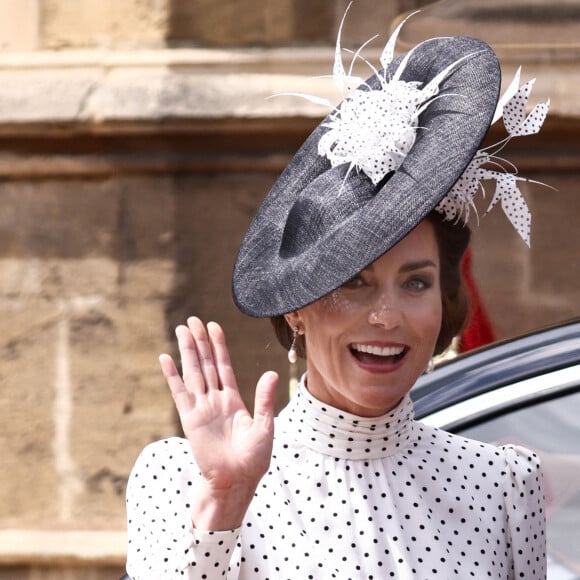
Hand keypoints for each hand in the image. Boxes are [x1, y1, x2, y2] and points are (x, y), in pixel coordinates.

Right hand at [159, 317, 277, 528]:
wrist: (236, 481)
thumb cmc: (253, 459)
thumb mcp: (264, 425)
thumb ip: (264, 399)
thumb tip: (272, 373)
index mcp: (233, 400)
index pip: (224, 366)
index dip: (219, 346)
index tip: (214, 326)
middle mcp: (215, 400)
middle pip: (206, 364)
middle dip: (200, 342)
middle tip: (193, 320)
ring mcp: (201, 408)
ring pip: (193, 372)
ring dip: (187, 351)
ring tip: (181, 330)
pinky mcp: (190, 419)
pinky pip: (179, 393)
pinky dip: (172, 376)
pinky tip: (166, 359)